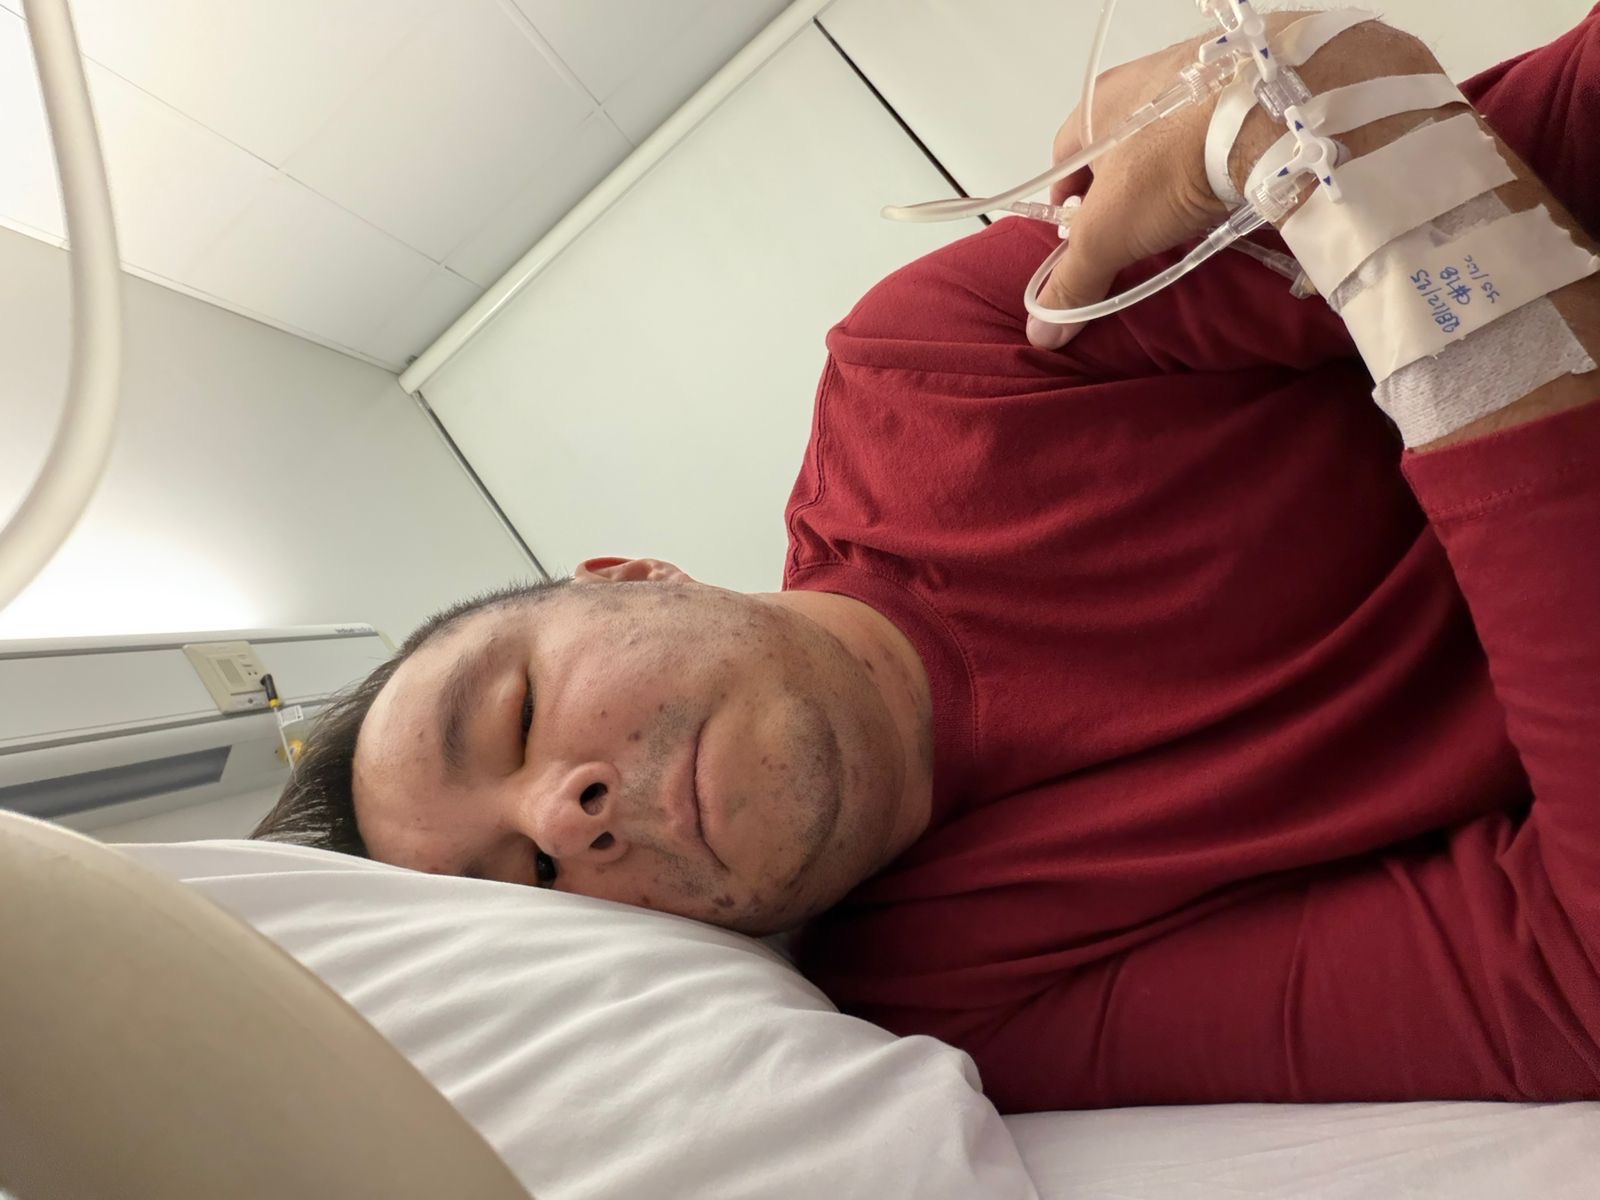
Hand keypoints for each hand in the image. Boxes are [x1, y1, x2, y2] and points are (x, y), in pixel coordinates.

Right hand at [1029, 14, 1441, 347]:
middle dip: (1122, 197)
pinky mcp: (1247, 86)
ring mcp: (1196, 80)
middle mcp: (1140, 82)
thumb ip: (1073, 280)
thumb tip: (1041, 334)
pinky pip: (1217, 134)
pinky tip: (1227, 191)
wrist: (1268, 110)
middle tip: (1136, 238)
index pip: (1064, 162)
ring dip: (1170, 180)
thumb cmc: (1167, 164)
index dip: (1069, 208)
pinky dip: (1216, 164)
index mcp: (1094, 105)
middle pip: (1117, 153)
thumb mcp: (1107, 233)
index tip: (1085, 244)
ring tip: (1185, 220)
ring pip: (1169, 142)